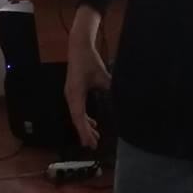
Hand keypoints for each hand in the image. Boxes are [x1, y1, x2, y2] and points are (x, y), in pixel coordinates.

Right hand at [64, 7, 111, 148]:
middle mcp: (70, 96)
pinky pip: (78, 109)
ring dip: (85, 126)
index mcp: (75, 93)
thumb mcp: (103, 76)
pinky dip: (84, 118)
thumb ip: (110, 90)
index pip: (79, 117)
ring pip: (77, 115)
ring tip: (95, 137)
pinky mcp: (74, 92)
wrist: (79, 47)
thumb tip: (121, 102)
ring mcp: (71, 94)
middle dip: (85, 132)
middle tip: (93, 145)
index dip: (84, 131)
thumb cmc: (89, 60)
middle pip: (77, 119)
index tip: (90, 142)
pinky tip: (93, 123)